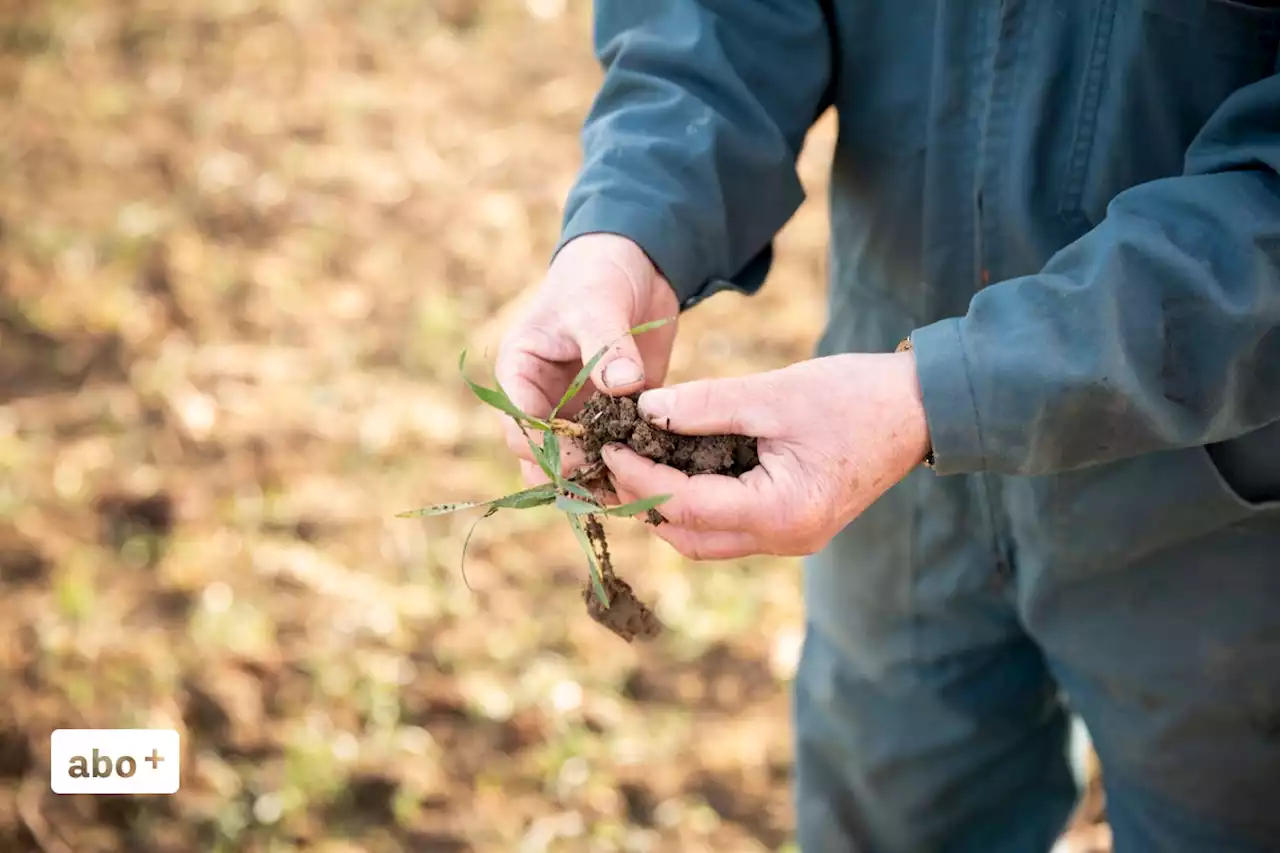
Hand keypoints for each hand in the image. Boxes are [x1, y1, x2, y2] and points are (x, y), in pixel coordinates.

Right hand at [495, 234, 679, 482]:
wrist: (633, 267)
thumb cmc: (597, 277)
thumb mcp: (597, 303)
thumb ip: (607, 344)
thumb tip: (623, 384)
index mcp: (519, 373)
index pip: (519, 427)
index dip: (548, 448)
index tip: (586, 454)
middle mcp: (541, 402)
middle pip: (543, 458)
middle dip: (573, 475)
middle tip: (611, 485)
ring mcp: (576, 414)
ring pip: (577, 465)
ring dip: (600, 481)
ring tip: (632, 492)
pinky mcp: (611, 420)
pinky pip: (613, 455)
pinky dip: (628, 470)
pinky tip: (653, 481)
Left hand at [602, 352, 930, 559]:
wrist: (922, 410)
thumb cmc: (854, 396)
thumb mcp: (774, 393)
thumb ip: (705, 404)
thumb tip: (644, 411)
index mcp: (781, 512)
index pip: (685, 504)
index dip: (639, 477)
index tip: (608, 446)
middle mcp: (785, 539)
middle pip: (689, 537)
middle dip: (646, 501)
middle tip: (614, 458)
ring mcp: (792, 539)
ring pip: (707, 540)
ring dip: (670, 507)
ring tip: (640, 461)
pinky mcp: (796, 527)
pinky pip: (731, 529)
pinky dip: (699, 504)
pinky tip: (682, 466)